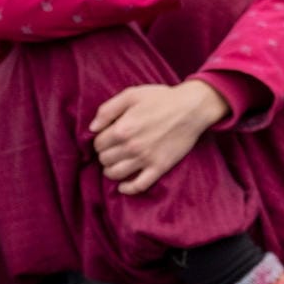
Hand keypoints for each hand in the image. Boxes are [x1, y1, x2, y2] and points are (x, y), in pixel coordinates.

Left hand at [90, 81, 228, 194]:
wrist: (191, 108)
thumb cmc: (161, 98)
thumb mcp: (131, 95)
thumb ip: (107, 110)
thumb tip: (92, 128)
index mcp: (122, 129)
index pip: (98, 144)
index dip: (100, 141)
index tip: (106, 138)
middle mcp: (131, 146)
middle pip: (105, 160)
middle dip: (105, 155)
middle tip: (112, 150)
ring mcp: (146, 159)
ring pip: (116, 174)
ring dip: (111, 171)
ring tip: (115, 164)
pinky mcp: (159, 167)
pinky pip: (139, 186)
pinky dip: (128, 188)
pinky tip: (123, 185)